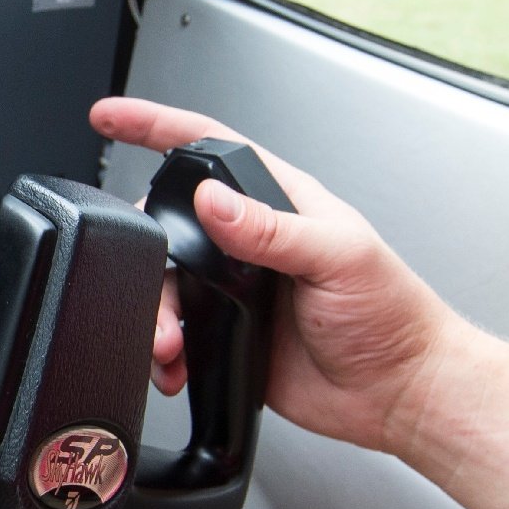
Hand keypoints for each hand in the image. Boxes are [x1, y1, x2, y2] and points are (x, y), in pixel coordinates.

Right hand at [90, 97, 472, 455]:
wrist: (397, 393)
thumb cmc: (393, 318)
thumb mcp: (338, 258)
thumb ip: (273, 230)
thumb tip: (213, 201)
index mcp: (282, 203)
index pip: (210, 148)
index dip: (156, 126)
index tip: (110, 115)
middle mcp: (253, 242)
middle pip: (170, 223)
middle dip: (142, 250)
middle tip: (143, 282)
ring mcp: (236, 289)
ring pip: (165, 285)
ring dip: (154, 313)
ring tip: (168, 342)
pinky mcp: (228, 334)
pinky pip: (176, 334)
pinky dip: (164, 352)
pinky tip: (176, 363)